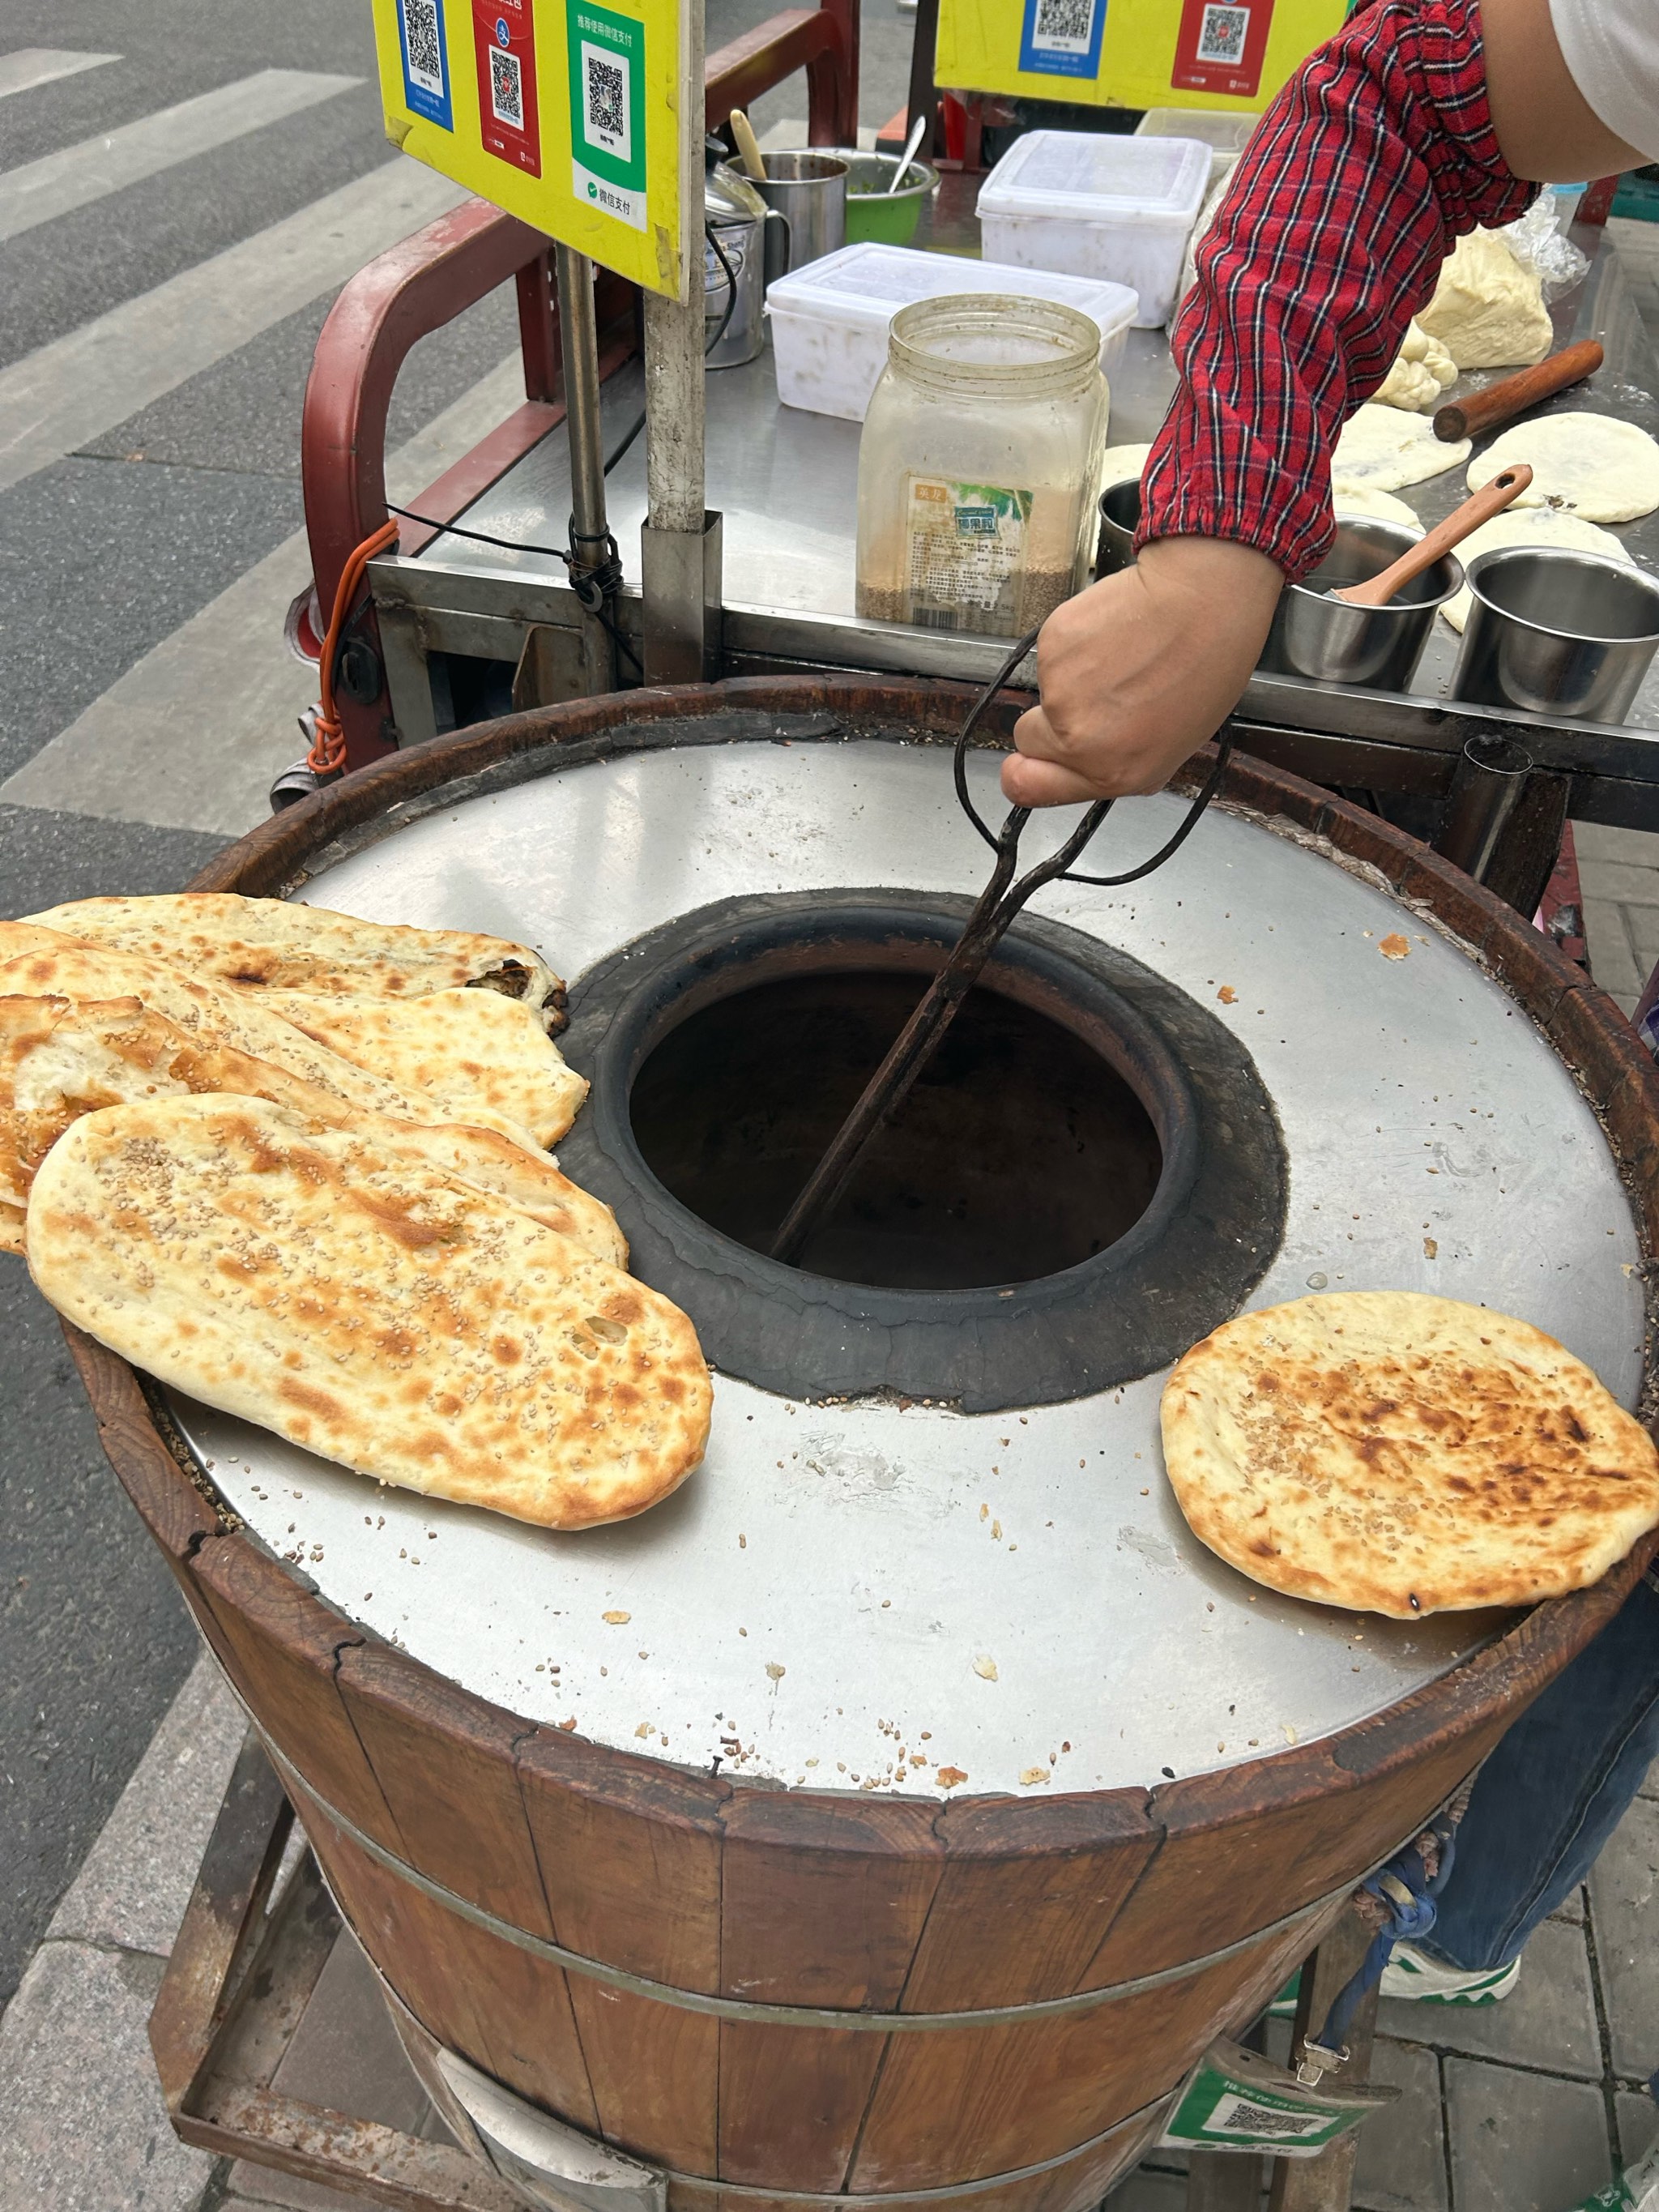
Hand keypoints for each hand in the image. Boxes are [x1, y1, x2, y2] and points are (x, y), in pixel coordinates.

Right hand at [1003, 537, 1284, 805]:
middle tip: (1091, 697)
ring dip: (1072, 677)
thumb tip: (1083, 761)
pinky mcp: (1053, 647)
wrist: (1205, 601)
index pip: (1026, 788)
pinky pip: (1051, 652)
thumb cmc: (1207, 665)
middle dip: (1048, 722)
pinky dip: (1075, 644)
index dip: (1023, 772)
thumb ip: (1117, 764)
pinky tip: (1112, 636)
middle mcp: (1080, 742)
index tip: (1029, 760)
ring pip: (1044, 690)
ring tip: (1120, 659)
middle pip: (1027, 739)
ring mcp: (1060, 694)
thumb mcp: (1172, 746)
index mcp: (1112, 773)